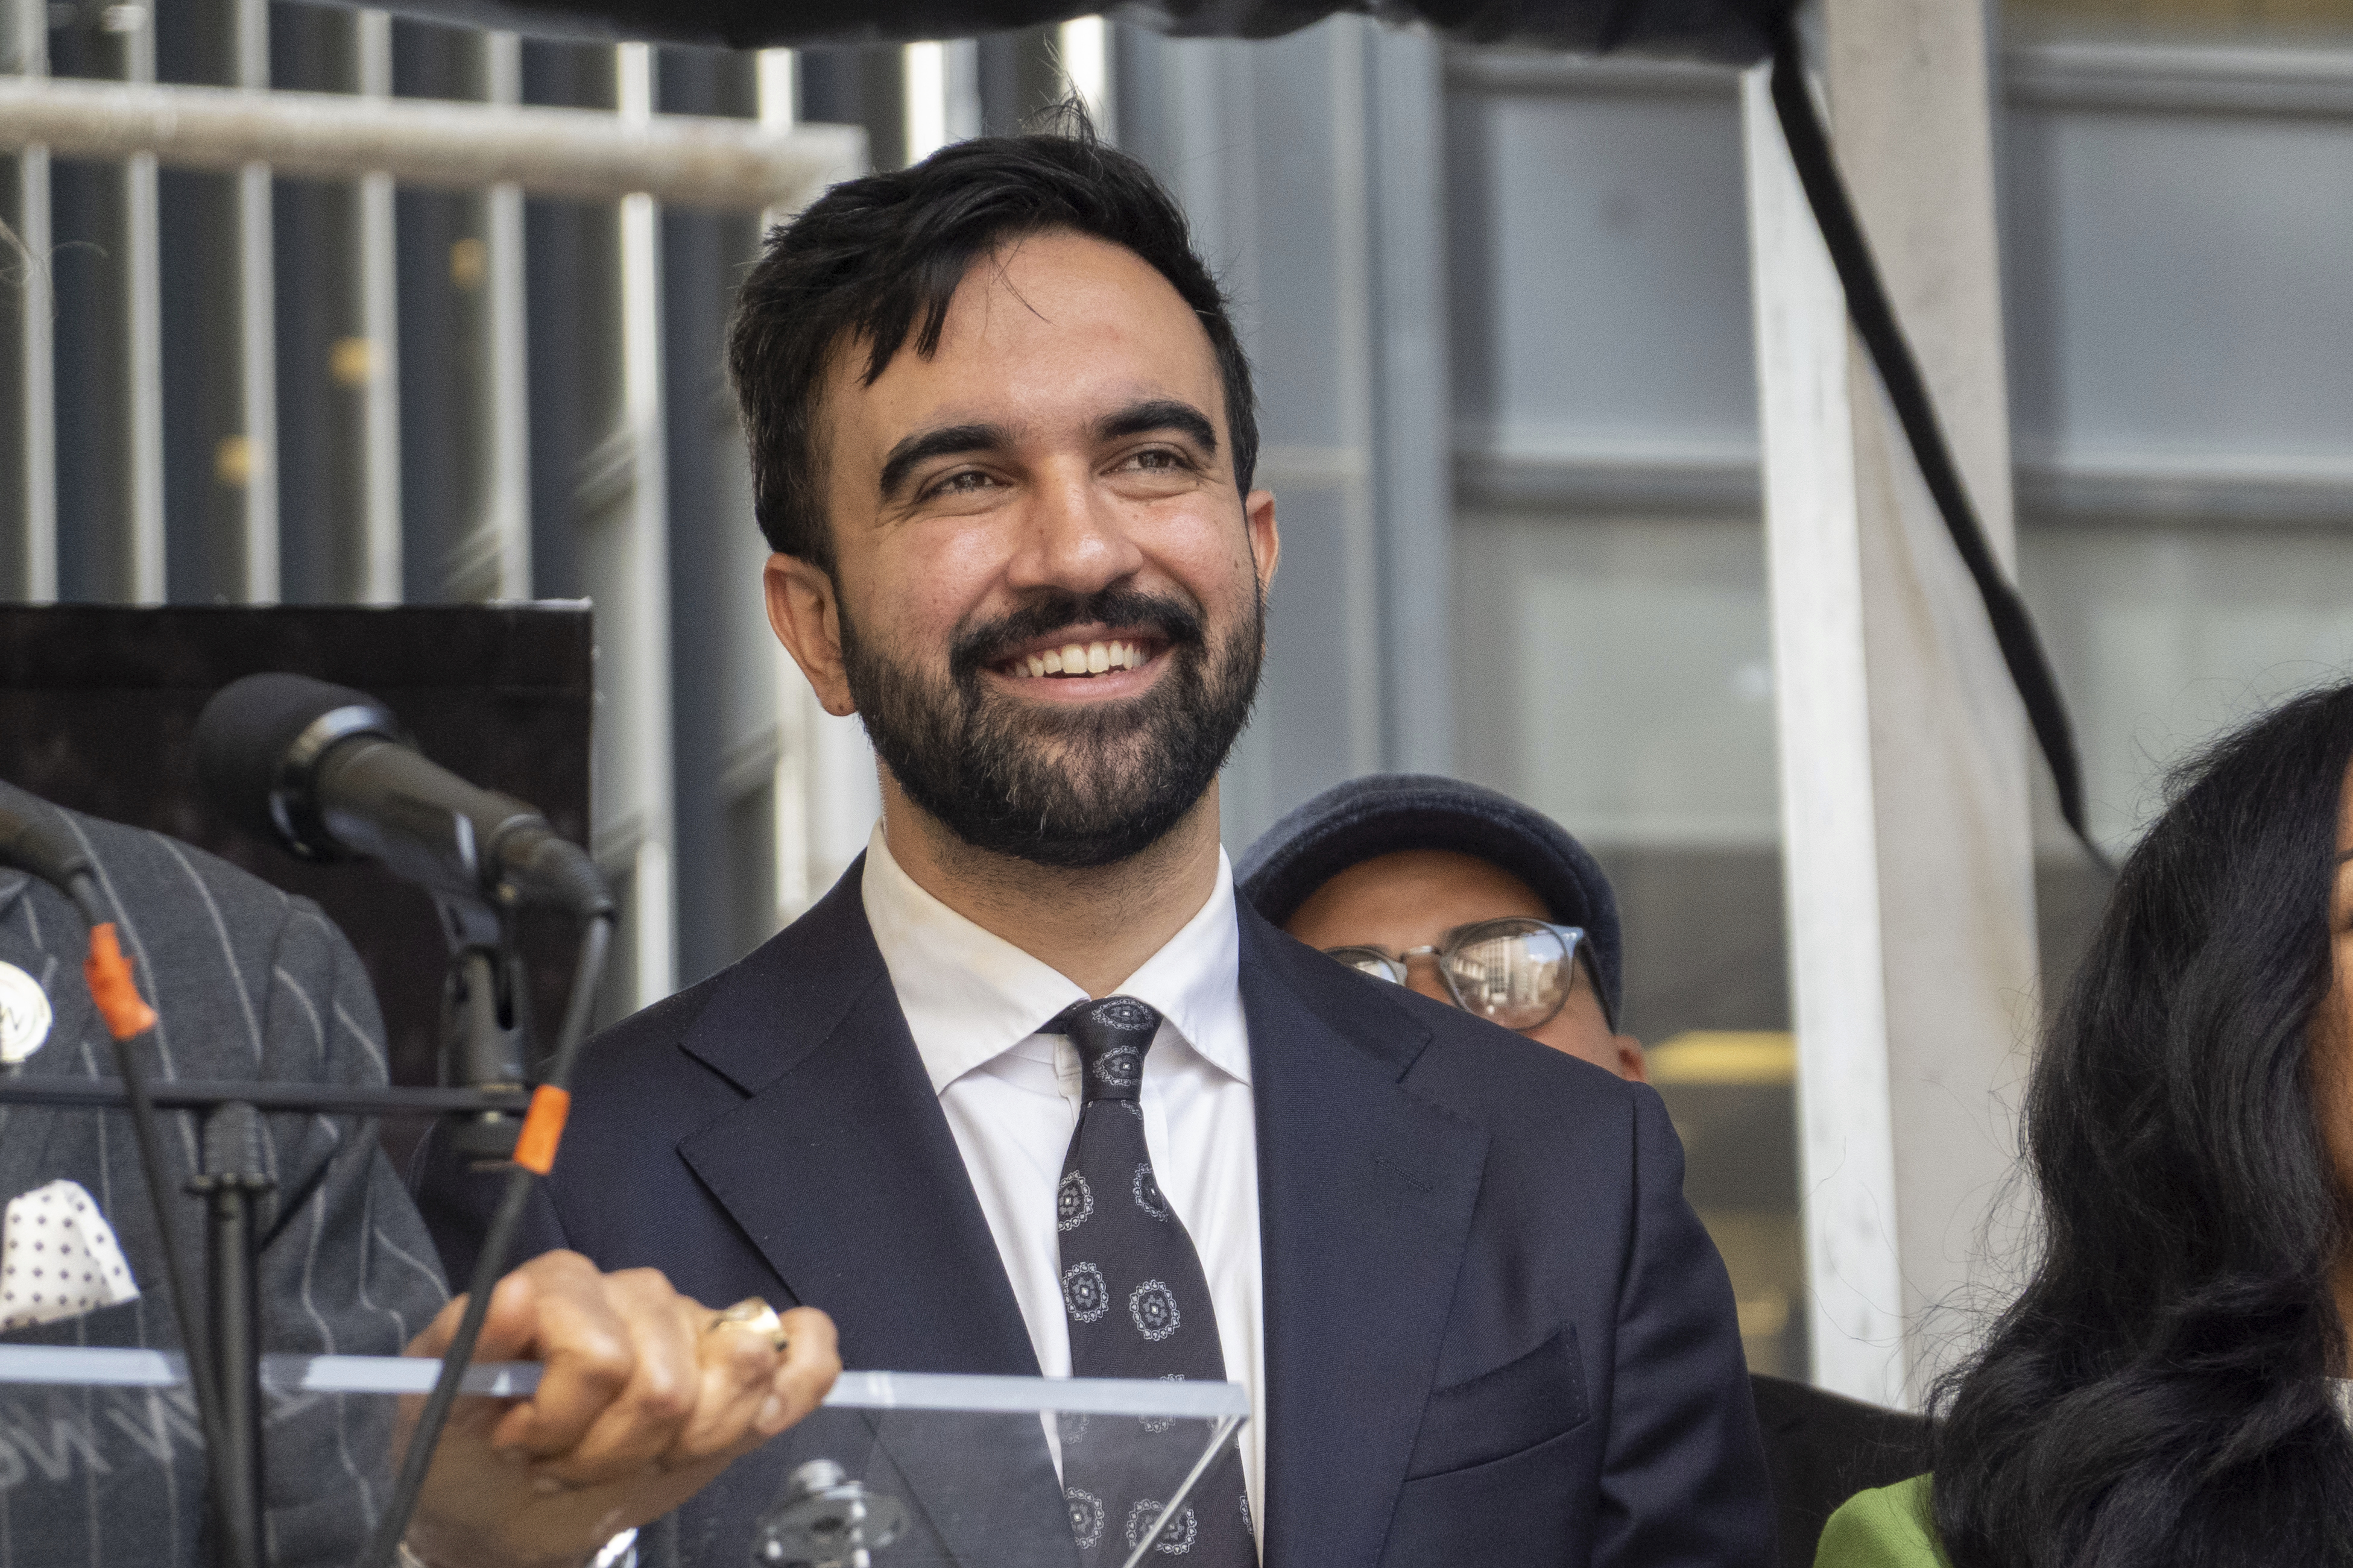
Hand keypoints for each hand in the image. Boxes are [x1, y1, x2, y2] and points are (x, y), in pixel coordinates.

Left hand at [395, 1250, 839, 1567]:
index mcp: (563, 1284)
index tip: (518, 1444)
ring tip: (618, 1457)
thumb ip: (470, 1346)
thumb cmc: (468, 1453)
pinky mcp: (739, 1368)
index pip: (602, 1355)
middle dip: (611, 1451)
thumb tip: (512, 1296)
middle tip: (562, 1463)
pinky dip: (797, 1380)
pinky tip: (757, 1418)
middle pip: (667, 1382)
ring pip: (738, 1371)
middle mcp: (635, 1291)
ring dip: (676, 1445)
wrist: (496, 1507)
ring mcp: (695, 1325)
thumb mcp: (440, 1408)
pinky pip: (805, 1347)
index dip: (562, 1422)